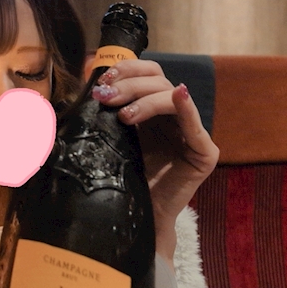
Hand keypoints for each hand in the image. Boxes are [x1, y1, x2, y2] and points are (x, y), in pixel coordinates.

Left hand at [91, 60, 219, 265]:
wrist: (135, 218)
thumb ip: (105, 114)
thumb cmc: (122, 181)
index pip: (147, 74)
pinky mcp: (204, 153)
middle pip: (159, 81)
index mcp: (153, 110)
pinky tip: (179, 95)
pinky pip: (195, 125)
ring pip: (173, 96)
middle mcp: (174, 116)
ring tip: (123, 115)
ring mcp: (191, 133)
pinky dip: (187, 107)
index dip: (128, 69)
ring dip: (146, 99)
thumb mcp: (110, 139)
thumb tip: (82, 88)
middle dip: (131, 85)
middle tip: (107, 97)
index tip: (103, 80)